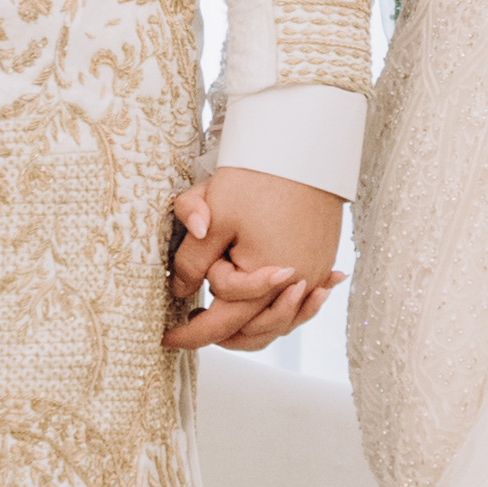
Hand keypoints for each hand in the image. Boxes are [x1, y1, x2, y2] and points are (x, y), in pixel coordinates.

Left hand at [164, 169, 344, 354]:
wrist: (303, 149)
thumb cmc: (257, 180)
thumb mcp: (213, 221)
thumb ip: (191, 262)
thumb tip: (179, 290)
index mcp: (263, 284)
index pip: (221, 325)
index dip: (189, 335)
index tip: (165, 337)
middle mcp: (294, 288)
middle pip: (252, 332)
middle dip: (218, 333)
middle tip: (189, 322)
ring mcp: (313, 276)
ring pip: (277, 321)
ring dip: (249, 325)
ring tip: (220, 309)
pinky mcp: (322, 261)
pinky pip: (300, 300)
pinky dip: (282, 307)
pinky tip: (267, 300)